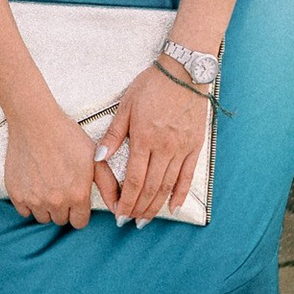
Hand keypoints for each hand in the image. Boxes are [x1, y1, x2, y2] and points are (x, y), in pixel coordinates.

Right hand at [1, 94, 100, 229]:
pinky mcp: (16, 194)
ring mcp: (35, 198)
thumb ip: (109, 186)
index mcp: (77, 194)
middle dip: (63, 208)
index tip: (74, 199)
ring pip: (42, 217)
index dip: (79, 211)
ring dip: (45, 207)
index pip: (79, 222)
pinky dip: (28, 202)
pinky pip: (24, 211)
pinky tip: (33, 185)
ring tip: (47, 185)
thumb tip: (118, 209)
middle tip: (60, 187)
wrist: (36, 122)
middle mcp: (56, 201)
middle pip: (61, 220)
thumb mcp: (95, 159)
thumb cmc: (67, 137)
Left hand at [94, 62, 206, 225]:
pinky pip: (188, 175)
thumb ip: (114, 135)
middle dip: (139, 208)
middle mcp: (164, 148)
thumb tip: (99, 158)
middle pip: (151, 187)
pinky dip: (181, 194)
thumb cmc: (152, 86)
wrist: (184, 72)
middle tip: (130, 221)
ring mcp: (181, 148)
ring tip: (146, 220)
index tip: (119, 213)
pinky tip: (174, 207)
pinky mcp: (195, 146)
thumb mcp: (126, 106)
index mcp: (144, 138)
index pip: (135, 179)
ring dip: (156, 206)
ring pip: (168, 185)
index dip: (126, 200)